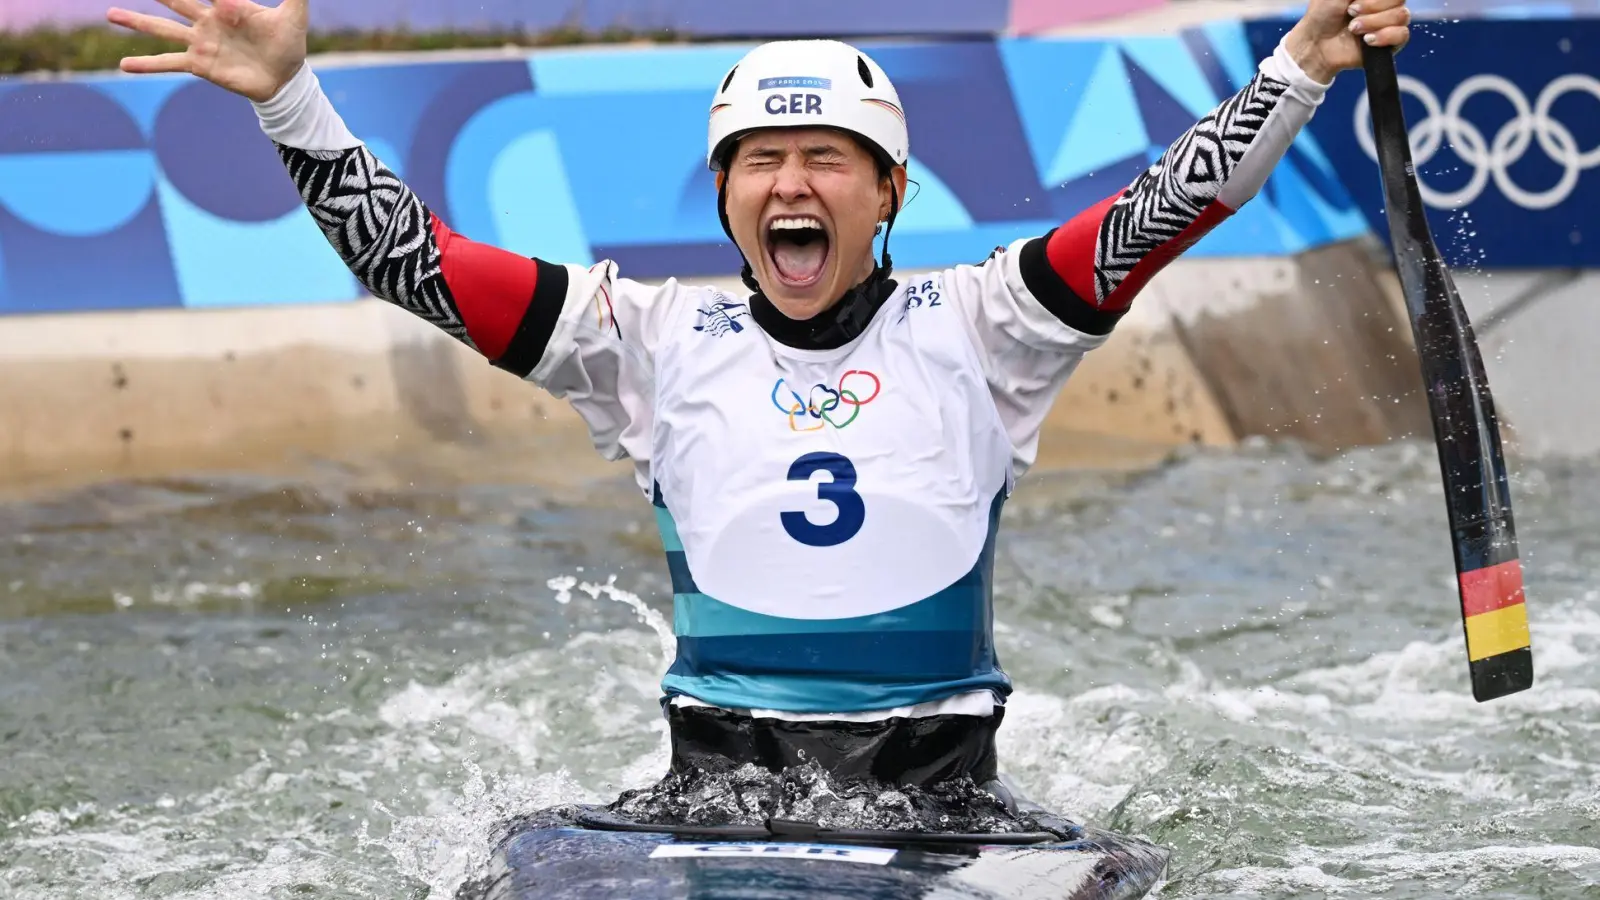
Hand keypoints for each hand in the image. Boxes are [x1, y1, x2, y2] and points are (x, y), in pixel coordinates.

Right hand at [107, 0, 308, 102]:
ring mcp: (200, 42)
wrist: (285, 80)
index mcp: (228, 4)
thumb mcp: (294, 16)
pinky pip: (168, 63)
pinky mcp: (200, 65)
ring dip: (136, 21)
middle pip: (175, 0)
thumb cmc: (288, 45)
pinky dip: (146, 64)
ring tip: (110, 14)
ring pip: (162, 28)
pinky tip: (123, 65)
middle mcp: (208, 20)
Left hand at [1284, 0, 1411, 83]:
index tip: (1353, 2)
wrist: (1315, 43)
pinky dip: (1384, 36)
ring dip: (1373, 22)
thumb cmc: (1323, 14)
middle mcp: (1386, 4)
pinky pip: (1402, 35)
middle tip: (1351, 13)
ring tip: (1353, 28)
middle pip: (1400, 0)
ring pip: (1401, 16)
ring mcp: (1389, 23)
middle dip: (1372, 6)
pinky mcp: (1390, 43)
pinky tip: (1367, 40)